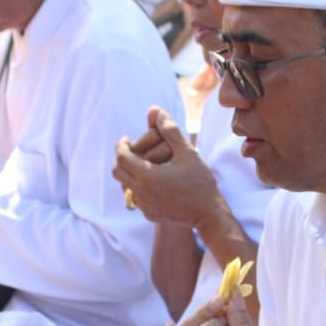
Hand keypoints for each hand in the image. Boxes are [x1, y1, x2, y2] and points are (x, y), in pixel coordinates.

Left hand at [113, 107, 222, 227]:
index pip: (121, 156)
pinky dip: (137, 187)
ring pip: (124, 186)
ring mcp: (144, 206)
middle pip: (117, 171)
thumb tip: (156, 111)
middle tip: (130, 149)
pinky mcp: (149, 214)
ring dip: (128, 173)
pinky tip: (150, 181)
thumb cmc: (199, 181)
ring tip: (140, 163)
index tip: (127, 138)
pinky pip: (135, 198)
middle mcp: (141, 192)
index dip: (121, 145)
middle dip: (121, 158)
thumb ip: (170, 131)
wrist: (208, 213)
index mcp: (148, 176)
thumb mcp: (187, 153)